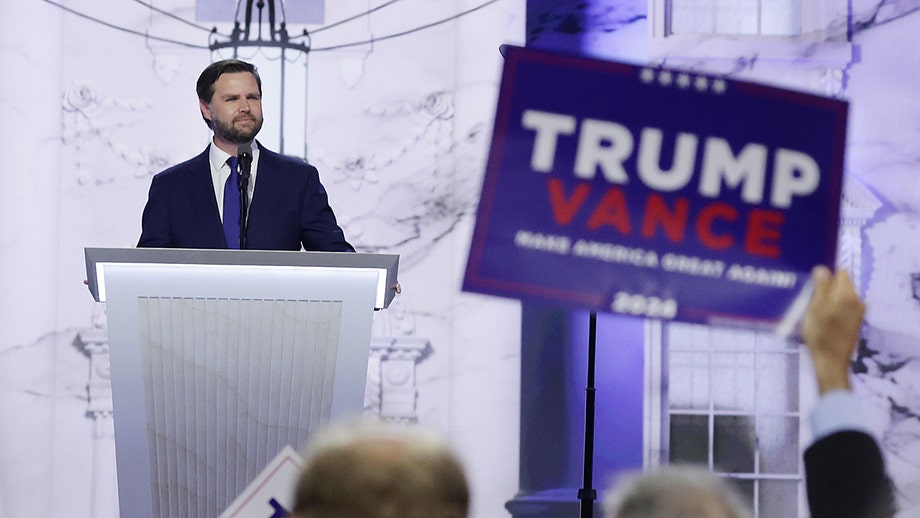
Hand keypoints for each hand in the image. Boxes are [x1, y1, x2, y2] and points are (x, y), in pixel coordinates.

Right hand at [801, 265, 864, 393]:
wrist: (831, 362)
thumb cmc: (821, 334)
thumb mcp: (815, 308)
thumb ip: (821, 286)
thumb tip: (823, 268)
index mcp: (848, 295)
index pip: (840, 272)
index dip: (826, 276)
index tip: (813, 286)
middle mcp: (858, 301)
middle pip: (841, 285)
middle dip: (826, 288)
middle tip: (810, 299)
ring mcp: (858, 312)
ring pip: (841, 297)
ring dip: (829, 300)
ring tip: (814, 311)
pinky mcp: (855, 322)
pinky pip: (844, 308)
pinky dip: (833, 310)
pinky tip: (823, 320)